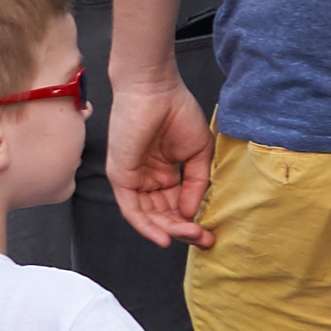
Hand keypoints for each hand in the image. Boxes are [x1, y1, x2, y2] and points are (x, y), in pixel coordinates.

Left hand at [106, 69, 217, 249]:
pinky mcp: (120, 177)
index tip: (210, 233)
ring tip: (191, 236)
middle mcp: (146, 179)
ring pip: (149, 215)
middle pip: (163, 214)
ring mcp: (132, 179)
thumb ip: (196, 183)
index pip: (176, 205)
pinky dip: (146, 226)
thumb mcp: (198, 152)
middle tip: (204, 240)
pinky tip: (164, 237)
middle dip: (182, 230)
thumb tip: (192, 212)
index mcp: (164, 172)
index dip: (192, 221)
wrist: (156, 90)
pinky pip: (132, 209)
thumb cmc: (178, 112)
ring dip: (169, 230)